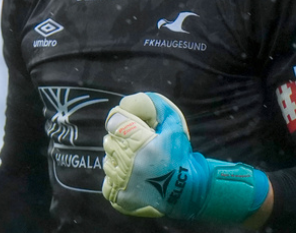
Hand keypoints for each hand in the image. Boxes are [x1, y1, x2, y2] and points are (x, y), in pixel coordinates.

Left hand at [102, 92, 268, 222]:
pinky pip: (108, 181)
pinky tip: (132, 177)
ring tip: (138, 163)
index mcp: (138, 142)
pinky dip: (117, 178)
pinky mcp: (119, 197)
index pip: (113, 121)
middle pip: (109, 139)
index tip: (133, 126)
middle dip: (122, 139)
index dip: (123, 120)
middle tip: (140, 146)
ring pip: (108, 160)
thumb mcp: (175, 123)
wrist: (187, 191)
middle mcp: (126, 161)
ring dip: (119, 159)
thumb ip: (157, 106)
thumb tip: (139, 98)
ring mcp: (121, 181)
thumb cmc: (181, 155)